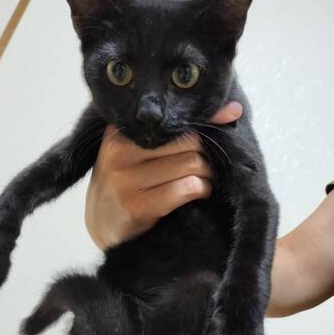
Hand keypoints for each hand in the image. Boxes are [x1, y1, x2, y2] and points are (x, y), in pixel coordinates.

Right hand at [85, 102, 242, 248]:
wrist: (102, 224)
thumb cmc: (128, 181)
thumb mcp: (138, 151)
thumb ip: (173, 131)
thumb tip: (232, 110)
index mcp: (119, 131)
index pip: (172, 116)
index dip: (205, 118)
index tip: (231, 115)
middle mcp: (119, 151)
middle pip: (188, 141)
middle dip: (206, 154)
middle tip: (207, 165)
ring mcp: (125, 179)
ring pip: (191, 164)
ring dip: (207, 175)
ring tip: (203, 180)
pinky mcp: (136, 206)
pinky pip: (186, 189)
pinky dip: (201, 190)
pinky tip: (198, 193)